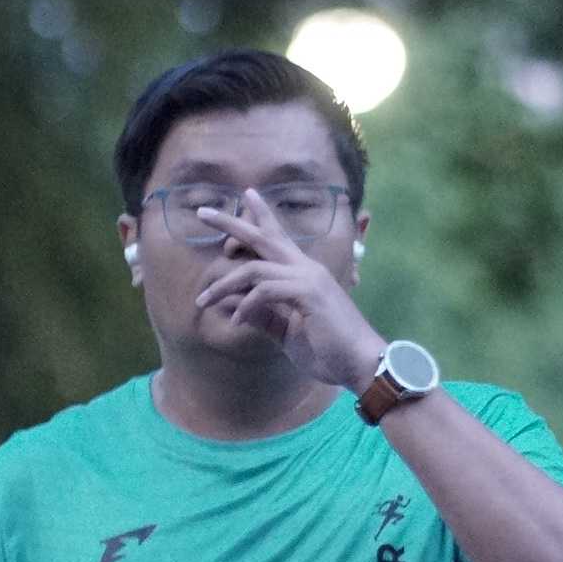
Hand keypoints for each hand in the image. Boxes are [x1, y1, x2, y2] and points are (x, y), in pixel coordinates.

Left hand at [190, 190, 378, 387]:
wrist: (360, 365)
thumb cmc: (329, 351)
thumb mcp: (287, 333)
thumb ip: (262, 317)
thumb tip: (232, 304)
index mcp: (304, 274)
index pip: (278, 237)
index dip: (260, 216)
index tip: (244, 197)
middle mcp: (306, 268)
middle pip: (263, 237)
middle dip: (230, 223)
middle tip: (202, 211)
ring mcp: (308, 278)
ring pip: (254, 269)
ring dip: (224, 284)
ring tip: (204, 301)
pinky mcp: (308, 293)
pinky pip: (264, 290)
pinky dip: (246, 306)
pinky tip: (237, 322)